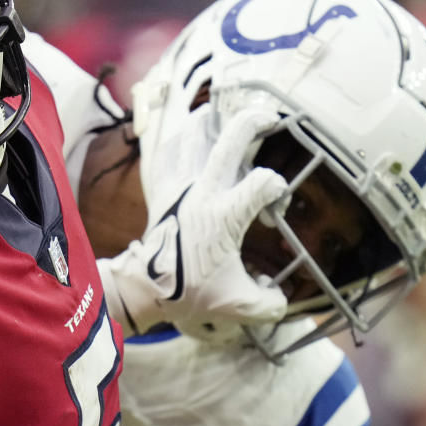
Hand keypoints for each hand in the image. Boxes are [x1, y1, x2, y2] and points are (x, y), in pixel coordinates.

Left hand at [100, 107, 287, 339]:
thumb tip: (281, 298)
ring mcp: (179, 186)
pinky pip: (170, 152)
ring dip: (214, 122)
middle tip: (271, 119)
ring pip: (195, 133)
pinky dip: (182, 140)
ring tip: (228, 122)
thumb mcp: (237, 305)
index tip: (274, 210)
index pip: (263, 181)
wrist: (143, 290)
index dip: (278, 189)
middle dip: (255, 120)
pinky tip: (194, 140)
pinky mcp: (162, 190)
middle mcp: (202, 191)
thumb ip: (268, 304)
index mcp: (224, 214)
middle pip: (231, 136)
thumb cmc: (188, 293)